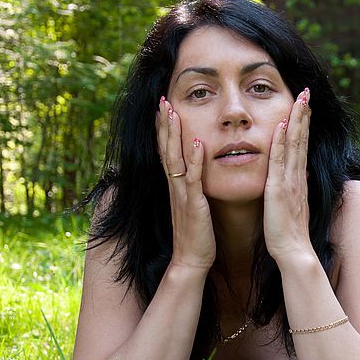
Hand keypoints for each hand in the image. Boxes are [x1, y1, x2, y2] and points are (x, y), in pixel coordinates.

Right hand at [156, 96, 215, 270]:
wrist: (192, 260)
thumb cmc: (197, 234)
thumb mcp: (194, 204)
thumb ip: (192, 187)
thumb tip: (196, 171)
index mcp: (177, 186)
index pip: (167, 151)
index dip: (164, 129)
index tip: (164, 107)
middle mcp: (175, 187)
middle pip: (165, 149)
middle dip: (164, 124)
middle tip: (162, 100)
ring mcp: (182, 195)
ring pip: (174, 159)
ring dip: (173, 135)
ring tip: (172, 111)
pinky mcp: (193, 205)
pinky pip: (192, 179)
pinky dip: (193, 160)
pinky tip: (197, 142)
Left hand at [263, 88, 313, 262]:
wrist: (294, 252)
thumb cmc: (290, 234)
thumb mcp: (294, 206)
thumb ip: (297, 189)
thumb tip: (303, 175)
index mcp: (299, 180)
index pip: (302, 146)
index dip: (304, 125)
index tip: (305, 106)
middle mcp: (297, 176)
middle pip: (302, 138)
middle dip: (304, 114)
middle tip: (306, 91)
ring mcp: (290, 181)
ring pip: (295, 143)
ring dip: (297, 119)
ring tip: (300, 98)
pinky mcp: (279, 189)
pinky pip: (281, 159)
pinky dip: (283, 140)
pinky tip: (284, 123)